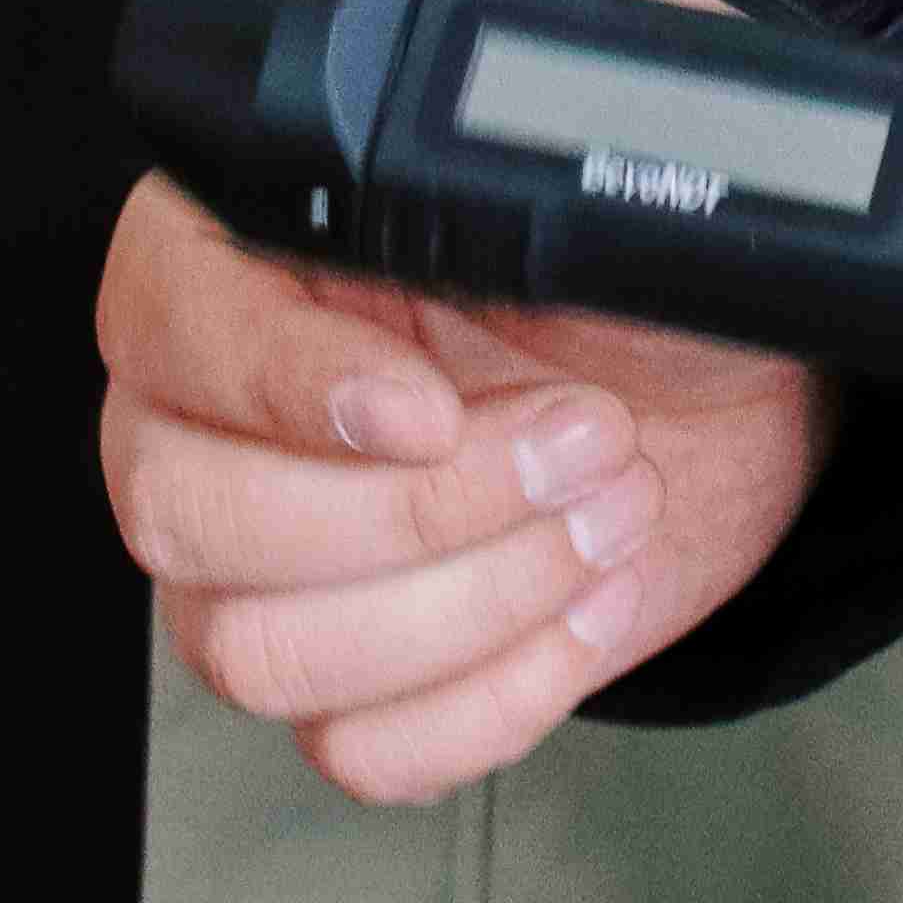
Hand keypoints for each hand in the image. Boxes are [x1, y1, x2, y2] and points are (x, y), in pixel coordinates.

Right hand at [86, 0, 834, 802]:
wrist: (737, 374)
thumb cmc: (648, 250)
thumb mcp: (605, 160)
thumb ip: (529, 155)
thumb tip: (508, 168)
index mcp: (242, 254)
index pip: (165, 326)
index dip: (284, 382)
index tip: (429, 403)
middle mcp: (216, 414)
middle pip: (185, 514)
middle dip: (415, 504)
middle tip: (584, 438)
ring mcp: (266, 564)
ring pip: (262, 651)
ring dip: (468, 604)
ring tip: (610, 512)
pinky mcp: (359, 673)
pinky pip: (357, 747)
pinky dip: (494, 698)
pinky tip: (590, 605)